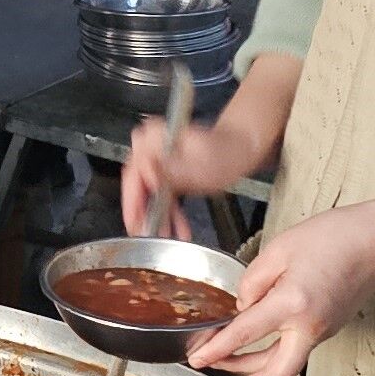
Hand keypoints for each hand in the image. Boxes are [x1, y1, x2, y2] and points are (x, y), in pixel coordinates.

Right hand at [121, 103, 271, 237]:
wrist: (242, 146)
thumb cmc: (227, 150)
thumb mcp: (202, 164)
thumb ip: (173, 171)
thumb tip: (147, 175)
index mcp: (154, 139)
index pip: (132, 172)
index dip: (134, 200)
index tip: (139, 220)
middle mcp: (150, 147)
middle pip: (134, 185)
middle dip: (143, 214)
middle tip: (149, 235)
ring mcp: (155, 160)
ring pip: (145, 194)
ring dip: (155, 218)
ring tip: (166, 237)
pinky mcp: (163, 171)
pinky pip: (157, 195)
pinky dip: (165, 213)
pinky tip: (176, 228)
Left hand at [185, 202, 374, 375]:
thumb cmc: (332, 237)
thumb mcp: (278, 249)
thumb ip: (251, 281)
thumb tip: (241, 307)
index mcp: (292, 304)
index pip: (245, 335)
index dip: (216, 349)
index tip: (196, 358)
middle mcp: (309, 327)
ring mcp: (320, 332)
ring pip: (283, 368)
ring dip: (251, 375)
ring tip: (222, 369)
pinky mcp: (325, 330)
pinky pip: (292, 352)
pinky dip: (267, 357)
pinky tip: (249, 348)